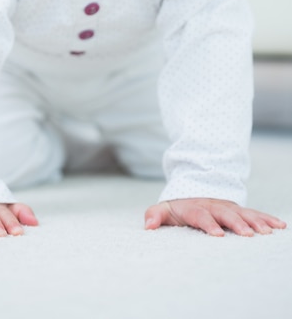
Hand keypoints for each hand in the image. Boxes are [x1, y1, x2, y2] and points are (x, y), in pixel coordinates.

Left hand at [145, 198, 286, 236]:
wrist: (193, 191)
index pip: (201, 214)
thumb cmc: (178, 206)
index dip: (209, 224)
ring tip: (267, 232)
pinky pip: (255, 213)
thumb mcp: (164, 208)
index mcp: (195, 207)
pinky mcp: (238, 210)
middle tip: (249, 234)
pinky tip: (280, 226)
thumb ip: (155, 215)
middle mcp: (214, 206)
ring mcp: (228, 207)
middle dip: (237, 223)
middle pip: (226, 213)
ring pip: (243, 213)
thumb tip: (147, 227)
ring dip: (256, 221)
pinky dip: (267, 218)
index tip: (217, 234)